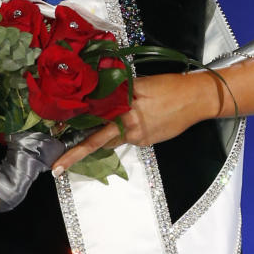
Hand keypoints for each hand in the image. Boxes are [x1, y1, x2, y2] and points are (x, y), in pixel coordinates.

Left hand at [52, 70, 225, 174]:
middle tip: (58, 167)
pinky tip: (139, 116)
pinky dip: (126, 128)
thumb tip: (100, 96)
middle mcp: (129, 130)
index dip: (74, 148)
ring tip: (101, 130)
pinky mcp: (148, 141)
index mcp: (123, 115)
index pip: (93, 133)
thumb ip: (119, 92)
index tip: (57, 164)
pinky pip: (129, 136)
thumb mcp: (141, 85)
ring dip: (105, 134)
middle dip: (76, 154)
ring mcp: (139, 138)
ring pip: (114, 137)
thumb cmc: (169, 87)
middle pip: (98, 142)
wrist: (196, 99)